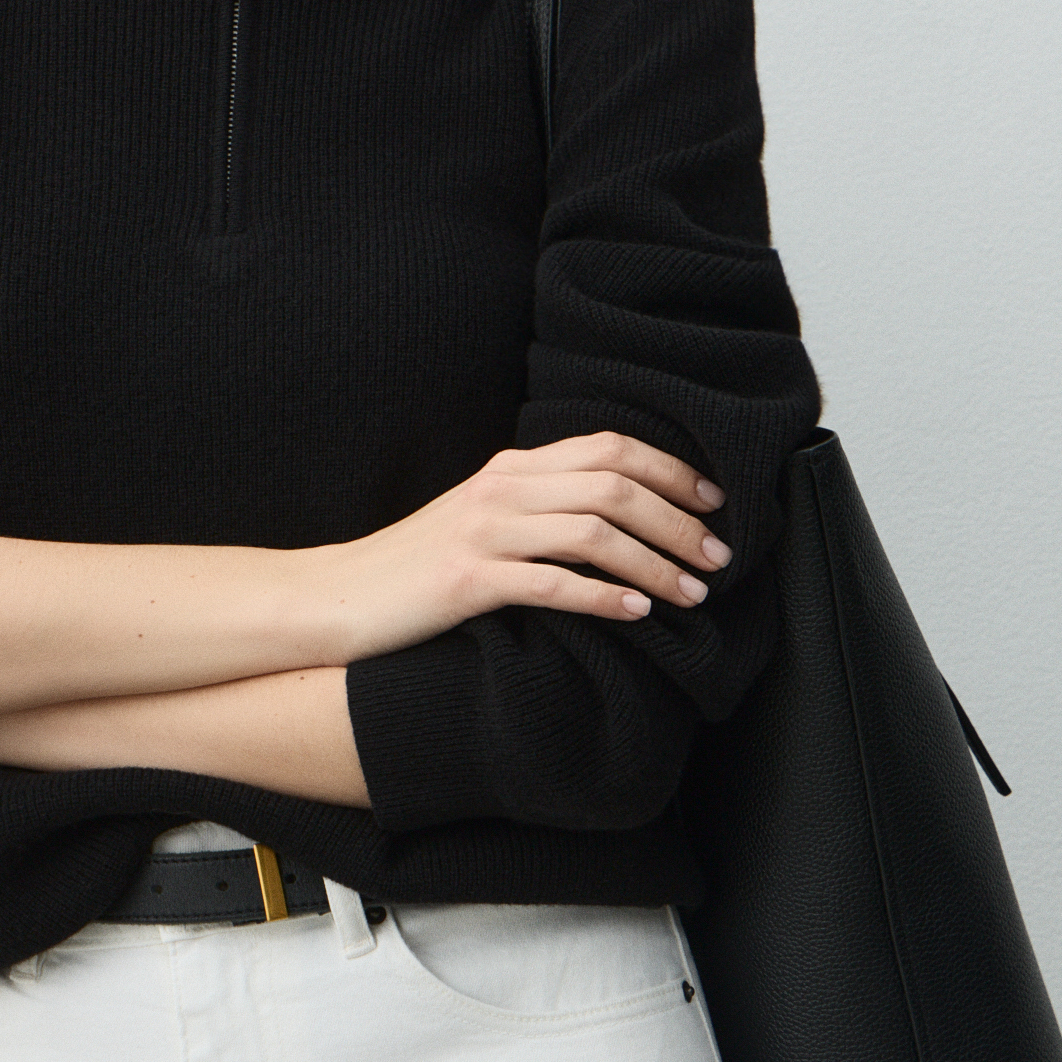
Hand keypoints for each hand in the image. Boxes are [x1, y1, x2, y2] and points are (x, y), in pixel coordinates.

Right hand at [317, 432, 730, 658]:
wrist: (341, 595)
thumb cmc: (416, 566)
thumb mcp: (481, 517)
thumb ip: (538, 505)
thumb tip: (616, 516)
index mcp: (511, 467)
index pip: (609, 447)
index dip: (672, 470)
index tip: (714, 501)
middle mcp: (502, 489)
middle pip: (614, 486)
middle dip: (679, 520)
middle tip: (720, 557)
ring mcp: (484, 532)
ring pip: (595, 533)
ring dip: (656, 563)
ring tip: (694, 593)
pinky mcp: (467, 580)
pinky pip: (553, 584)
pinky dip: (605, 597)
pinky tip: (637, 613)